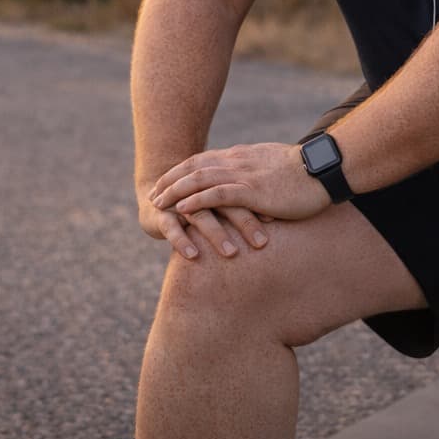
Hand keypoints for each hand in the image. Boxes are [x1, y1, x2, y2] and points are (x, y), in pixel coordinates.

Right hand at [136, 190, 273, 260]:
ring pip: (199, 215)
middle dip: (244, 222)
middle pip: (225, 202)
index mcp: (217, 183)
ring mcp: (179, 201)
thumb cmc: (197, 204)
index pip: (242, 191)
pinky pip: (170, 228)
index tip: (278, 220)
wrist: (154, 196)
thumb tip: (284, 213)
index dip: (260, 204)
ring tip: (232, 253)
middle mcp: (199, 191)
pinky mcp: (159, 214)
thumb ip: (245, 205)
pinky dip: (182, 240)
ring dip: (216, 234)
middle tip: (262, 243)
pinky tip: (194, 256)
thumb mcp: (221, 202)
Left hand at [149, 142, 330, 222]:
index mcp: (241, 156)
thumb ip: (258, 173)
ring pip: (199, 179)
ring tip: (158, 203)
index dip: (182, 171)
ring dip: (175, 191)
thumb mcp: (274, 169)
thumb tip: (253, 183)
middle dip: (171, 180)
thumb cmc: (305, 173)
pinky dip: (195, 200)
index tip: (168, 181)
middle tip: (154, 194)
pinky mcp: (251, 190)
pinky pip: (216, 194)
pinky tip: (181, 209)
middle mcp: (237, 161)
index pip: (203, 160)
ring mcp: (243, 175)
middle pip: (194, 167)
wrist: (322, 169)